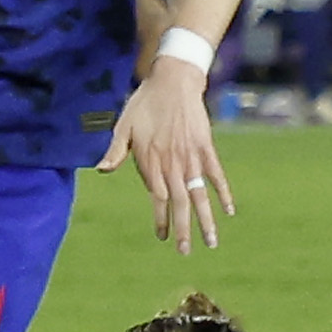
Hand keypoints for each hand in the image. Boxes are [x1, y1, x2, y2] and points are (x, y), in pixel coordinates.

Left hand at [99, 57, 235, 254]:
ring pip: (200, 194)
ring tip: (211, 242)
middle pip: (180, 202)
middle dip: (184, 229)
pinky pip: (216, 175)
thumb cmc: (145, 103)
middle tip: (186, 251)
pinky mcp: (205, 147)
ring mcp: (191, 156)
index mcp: (151, 160)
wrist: (174, 80)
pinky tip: (230, 211)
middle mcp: (172, 162)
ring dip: (206, 219)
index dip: (161, 218)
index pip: (157, 198)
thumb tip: (102, 170)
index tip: (162, 236)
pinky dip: (224, 192)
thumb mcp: (123, 125)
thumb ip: (115, 150)